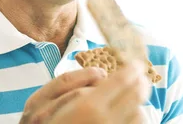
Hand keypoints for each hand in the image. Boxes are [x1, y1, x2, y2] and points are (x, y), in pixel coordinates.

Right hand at [20, 61, 149, 123]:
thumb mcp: (39, 102)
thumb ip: (69, 82)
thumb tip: (101, 73)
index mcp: (86, 108)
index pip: (120, 82)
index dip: (131, 71)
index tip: (136, 64)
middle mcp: (103, 122)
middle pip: (132, 97)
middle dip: (140, 85)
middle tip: (143, 78)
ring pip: (136, 115)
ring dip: (137, 104)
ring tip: (134, 99)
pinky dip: (134, 120)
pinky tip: (130, 116)